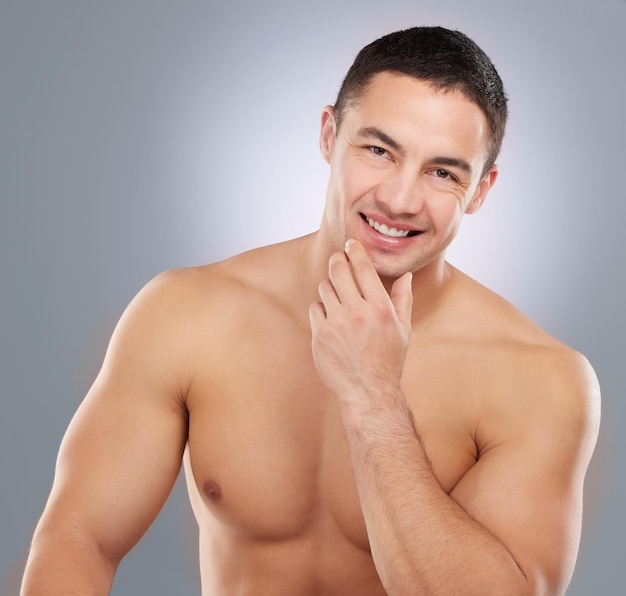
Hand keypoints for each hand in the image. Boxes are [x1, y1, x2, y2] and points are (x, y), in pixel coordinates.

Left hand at [309, 239, 412, 407]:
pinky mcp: (320, 336)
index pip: (363, 268)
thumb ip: (403, 299)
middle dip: (336, 260)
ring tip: (338, 298)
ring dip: (330, 287)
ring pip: (324, 288)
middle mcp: (357, 313)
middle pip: (338, 270)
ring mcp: (336, 324)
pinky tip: (331, 319)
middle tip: (337, 258)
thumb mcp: (403, 330)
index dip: (355, 251)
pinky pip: (315, 308)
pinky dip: (322, 309)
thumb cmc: (387, 360)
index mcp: (380, 308)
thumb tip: (405, 276)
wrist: (368, 391)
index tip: (350, 244)